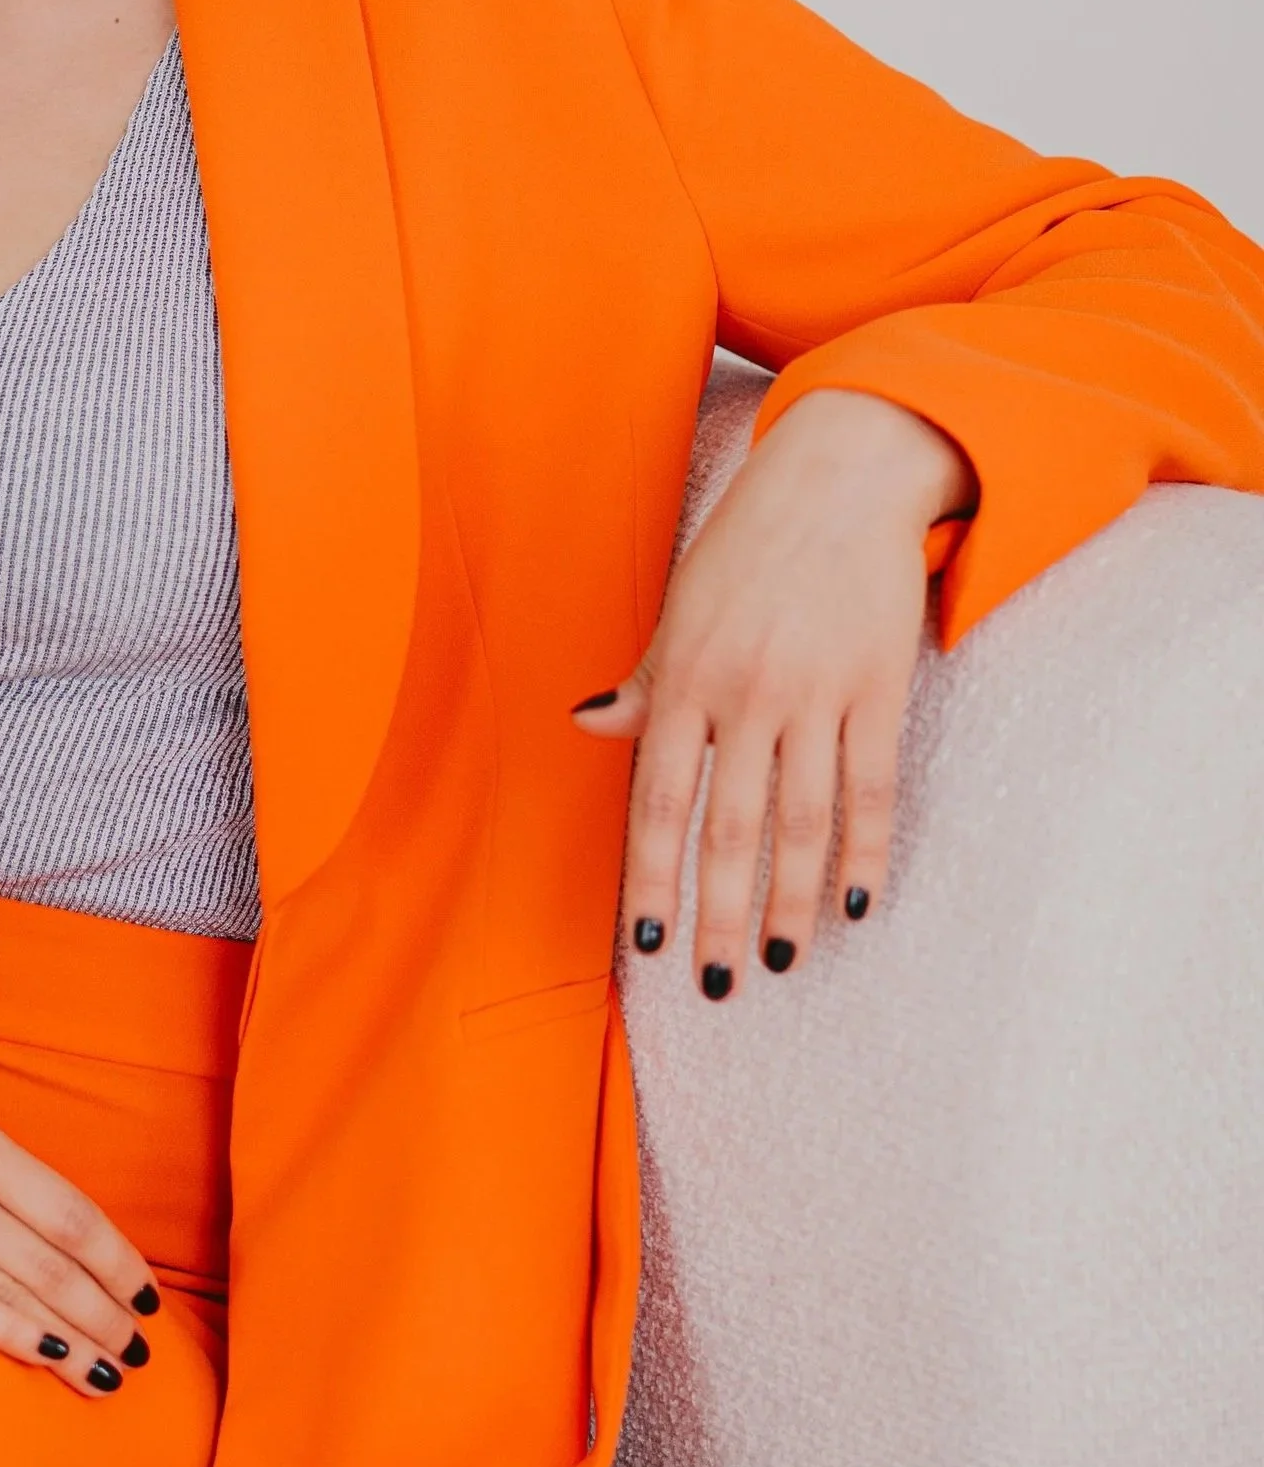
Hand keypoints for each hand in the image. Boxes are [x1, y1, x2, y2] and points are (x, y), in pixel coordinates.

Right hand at [0, 1029, 160, 1397]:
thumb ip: (3, 1189)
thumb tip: (80, 1257)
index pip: (73, 1213)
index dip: (120, 1264)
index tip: (148, 1300)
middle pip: (53, 1260)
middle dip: (107, 1313)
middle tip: (142, 1353)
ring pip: (17, 1291)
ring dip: (76, 1338)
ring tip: (113, 1372)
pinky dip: (15, 1338)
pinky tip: (54, 1361)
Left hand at [573, 390, 973, 996]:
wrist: (840, 480)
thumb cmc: (747, 547)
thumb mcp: (682, 608)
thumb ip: (645, 682)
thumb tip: (588, 727)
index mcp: (686, 677)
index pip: (658, 801)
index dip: (652, 880)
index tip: (645, 946)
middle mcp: (746, 693)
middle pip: (728, 829)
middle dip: (718, 916)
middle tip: (715, 986)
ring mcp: (816, 692)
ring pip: (800, 822)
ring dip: (792, 902)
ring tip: (784, 962)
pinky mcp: (878, 687)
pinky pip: (870, 787)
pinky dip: (864, 851)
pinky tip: (857, 904)